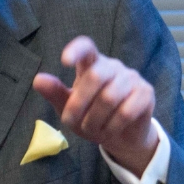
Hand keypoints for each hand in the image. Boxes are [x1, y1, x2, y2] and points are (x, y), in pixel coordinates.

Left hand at [32, 36, 158, 175]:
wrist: (120, 137)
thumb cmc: (90, 117)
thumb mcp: (68, 108)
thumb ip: (55, 93)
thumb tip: (38, 79)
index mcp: (91, 65)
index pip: (86, 47)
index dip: (76, 50)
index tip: (64, 61)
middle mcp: (112, 66)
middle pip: (95, 76)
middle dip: (79, 104)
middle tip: (71, 122)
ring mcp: (131, 77)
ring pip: (110, 97)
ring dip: (95, 120)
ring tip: (91, 129)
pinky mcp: (146, 93)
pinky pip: (127, 111)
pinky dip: (113, 126)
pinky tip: (109, 130)